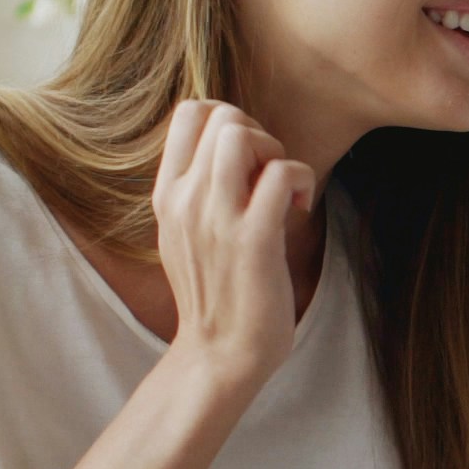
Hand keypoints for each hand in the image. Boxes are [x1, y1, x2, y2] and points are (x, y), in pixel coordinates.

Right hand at [153, 99, 314, 401]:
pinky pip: (281, 173)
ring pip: (242, 134)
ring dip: (276, 152)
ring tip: (282, 191)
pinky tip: (299, 211)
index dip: (229, 120)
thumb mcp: (187, 234)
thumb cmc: (217, 294)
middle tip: (270, 177)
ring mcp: (215, 219)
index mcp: (167, 195)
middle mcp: (184, 200)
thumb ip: (199, 191)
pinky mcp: (252, 239)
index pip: (188, 114)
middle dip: (258, 134)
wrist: (219, 355)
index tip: (248, 161)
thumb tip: (233, 148)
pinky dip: (302, 181)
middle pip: (221, 116)